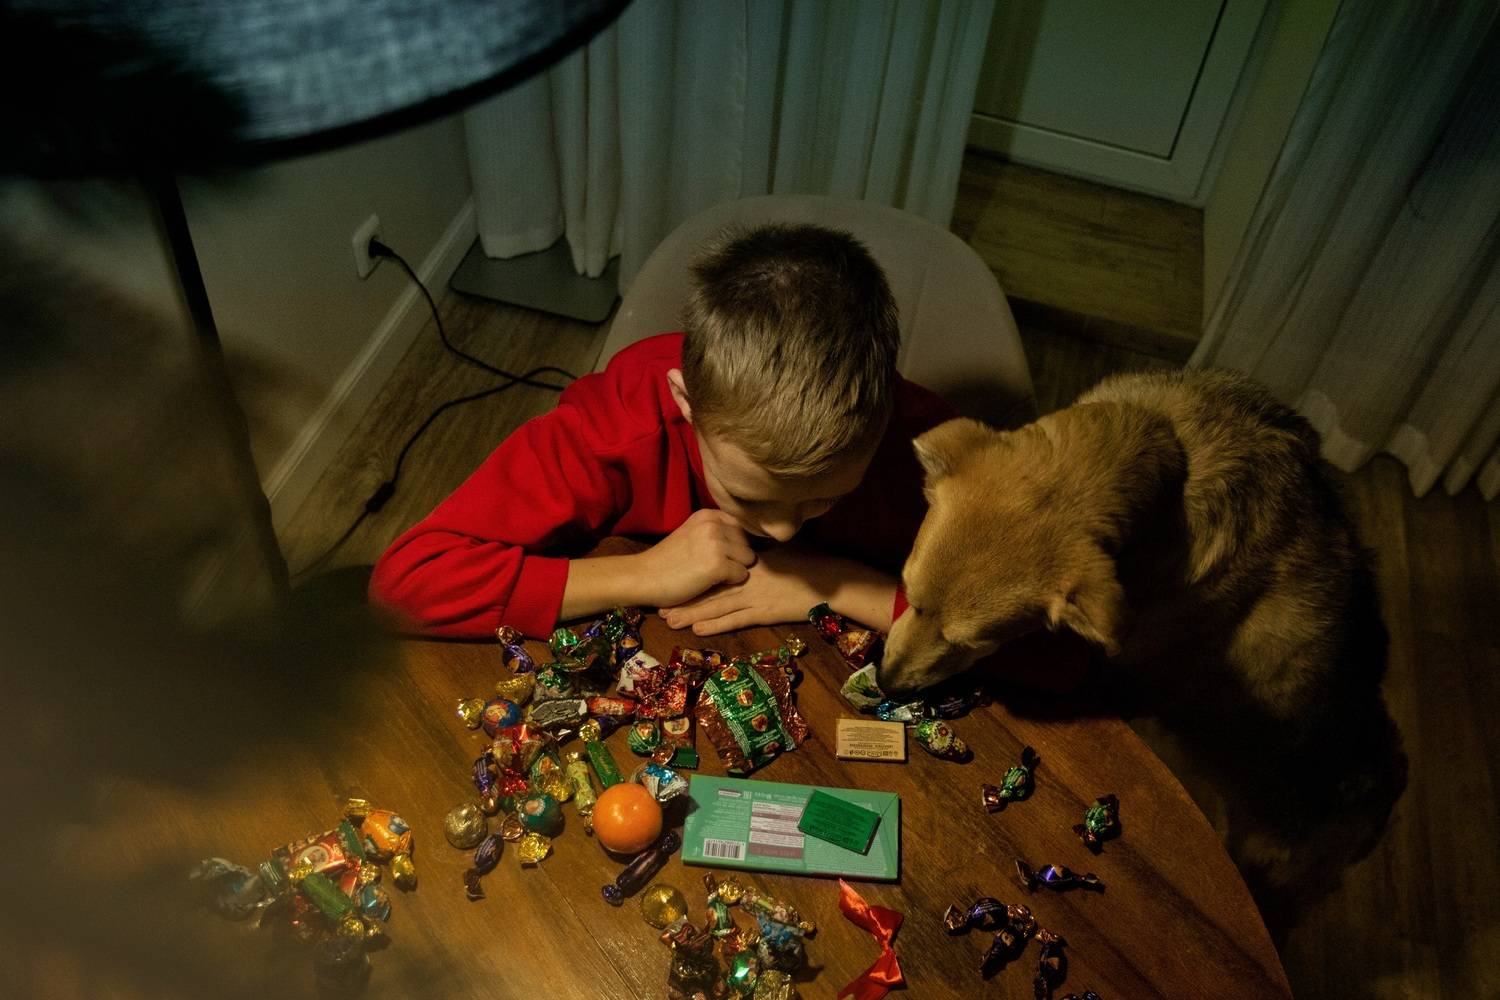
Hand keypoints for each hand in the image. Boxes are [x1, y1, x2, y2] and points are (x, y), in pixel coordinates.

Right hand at [633, 509, 757, 608]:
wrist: (643, 577)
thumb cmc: (668, 560)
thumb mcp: (692, 534)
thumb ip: (716, 530)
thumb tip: (750, 536)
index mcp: (707, 514)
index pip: (741, 526)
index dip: (735, 543)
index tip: (720, 553)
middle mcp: (714, 524)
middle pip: (747, 542)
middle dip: (737, 556)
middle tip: (714, 566)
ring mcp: (716, 544)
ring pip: (748, 558)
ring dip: (736, 569)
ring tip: (713, 574)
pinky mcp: (717, 565)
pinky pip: (742, 574)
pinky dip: (731, 582)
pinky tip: (711, 582)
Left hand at [660, 544, 838, 635]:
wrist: (831, 580)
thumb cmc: (809, 562)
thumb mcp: (780, 550)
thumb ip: (758, 549)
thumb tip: (742, 545)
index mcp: (750, 560)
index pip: (715, 566)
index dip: (692, 574)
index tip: (672, 578)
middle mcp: (747, 577)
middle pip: (709, 588)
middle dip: (685, 598)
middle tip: (660, 605)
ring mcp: (755, 596)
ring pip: (718, 606)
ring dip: (693, 614)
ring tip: (670, 620)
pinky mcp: (764, 613)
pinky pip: (736, 620)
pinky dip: (717, 625)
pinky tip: (698, 630)